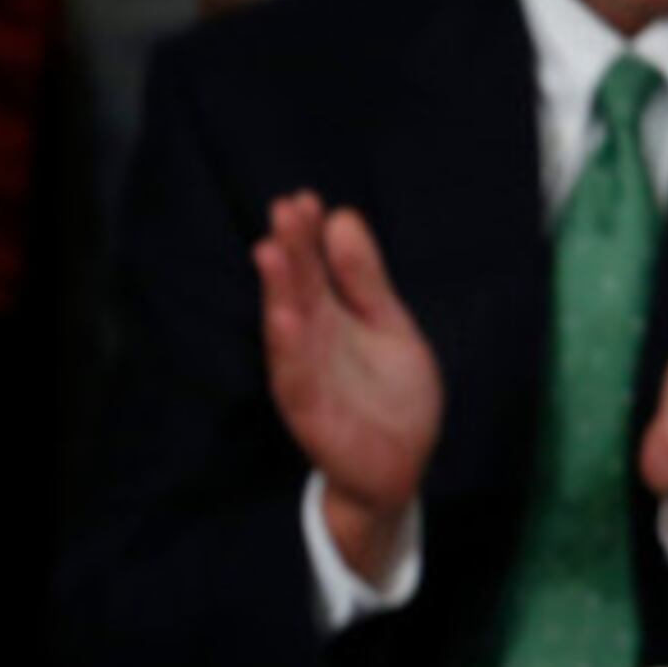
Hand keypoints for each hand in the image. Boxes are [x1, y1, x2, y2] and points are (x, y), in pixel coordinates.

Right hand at [253, 191, 442, 579]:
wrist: (398, 468)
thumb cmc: (389, 395)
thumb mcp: (388, 324)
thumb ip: (365, 279)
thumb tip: (343, 217)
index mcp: (330, 318)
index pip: (313, 269)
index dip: (307, 236)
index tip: (303, 199)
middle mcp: (312, 343)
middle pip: (297, 291)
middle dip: (290, 252)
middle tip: (283, 210)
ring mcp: (308, 377)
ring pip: (287, 330)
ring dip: (276, 293)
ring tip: (270, 252)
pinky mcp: (311, 414)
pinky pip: (295, 379)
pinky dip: (287, 350)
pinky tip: (282, 319)